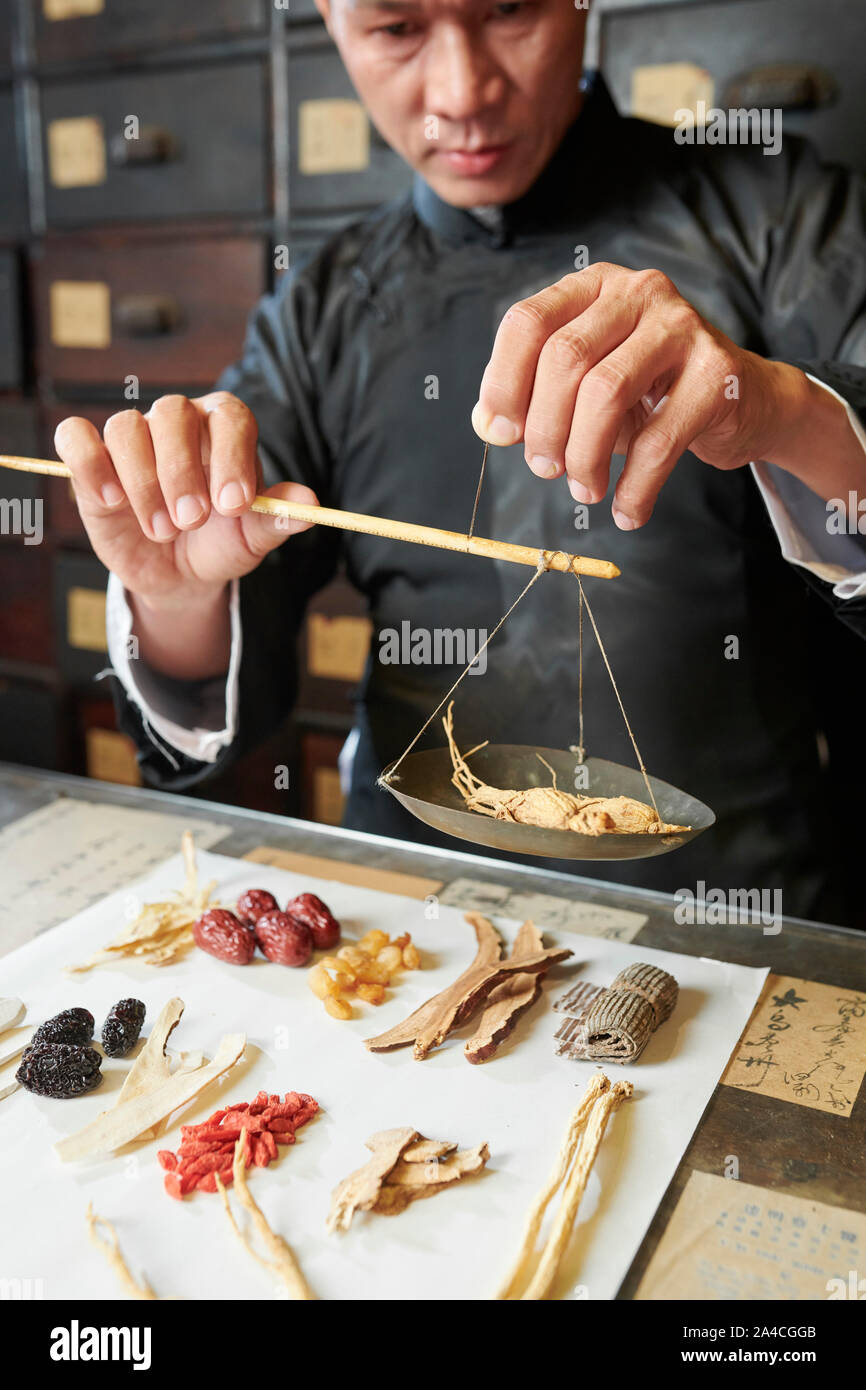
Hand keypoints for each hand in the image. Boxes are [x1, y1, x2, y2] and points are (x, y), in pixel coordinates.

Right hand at [54, 392, 317, 602]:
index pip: (229, 416)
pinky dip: (89, 464)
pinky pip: (76, 437)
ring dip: (143, 482)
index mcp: (224, 429)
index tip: (235, 505)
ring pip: (126, 428)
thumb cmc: (220, 545)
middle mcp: (178, 422)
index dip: (232, 455)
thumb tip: (310, 504)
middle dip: (182, 472)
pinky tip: (111, 500)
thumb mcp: (251, 539)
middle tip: (193, 521)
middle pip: (172, 414)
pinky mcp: (93, 460)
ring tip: (163, 530)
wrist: (179, 575)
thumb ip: (277, 518)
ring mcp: (134, 439)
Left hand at [471, 262, 813, 528]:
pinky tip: (627, 511)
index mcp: (594, 288)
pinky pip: (659, 440)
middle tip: (545, 470)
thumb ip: (534, 400)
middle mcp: (637, 292)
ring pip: (606, 392)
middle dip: (545, 427)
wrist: (744, 401)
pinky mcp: (717, 372)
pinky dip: (635, 487)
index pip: (528, 322)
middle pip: (565, 358)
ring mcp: (682, 326)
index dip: (503, 382)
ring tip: (584, 490)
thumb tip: (488, 425)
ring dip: (584, 455)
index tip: (500, 433)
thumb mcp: (585, 388)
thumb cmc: (651, 395)